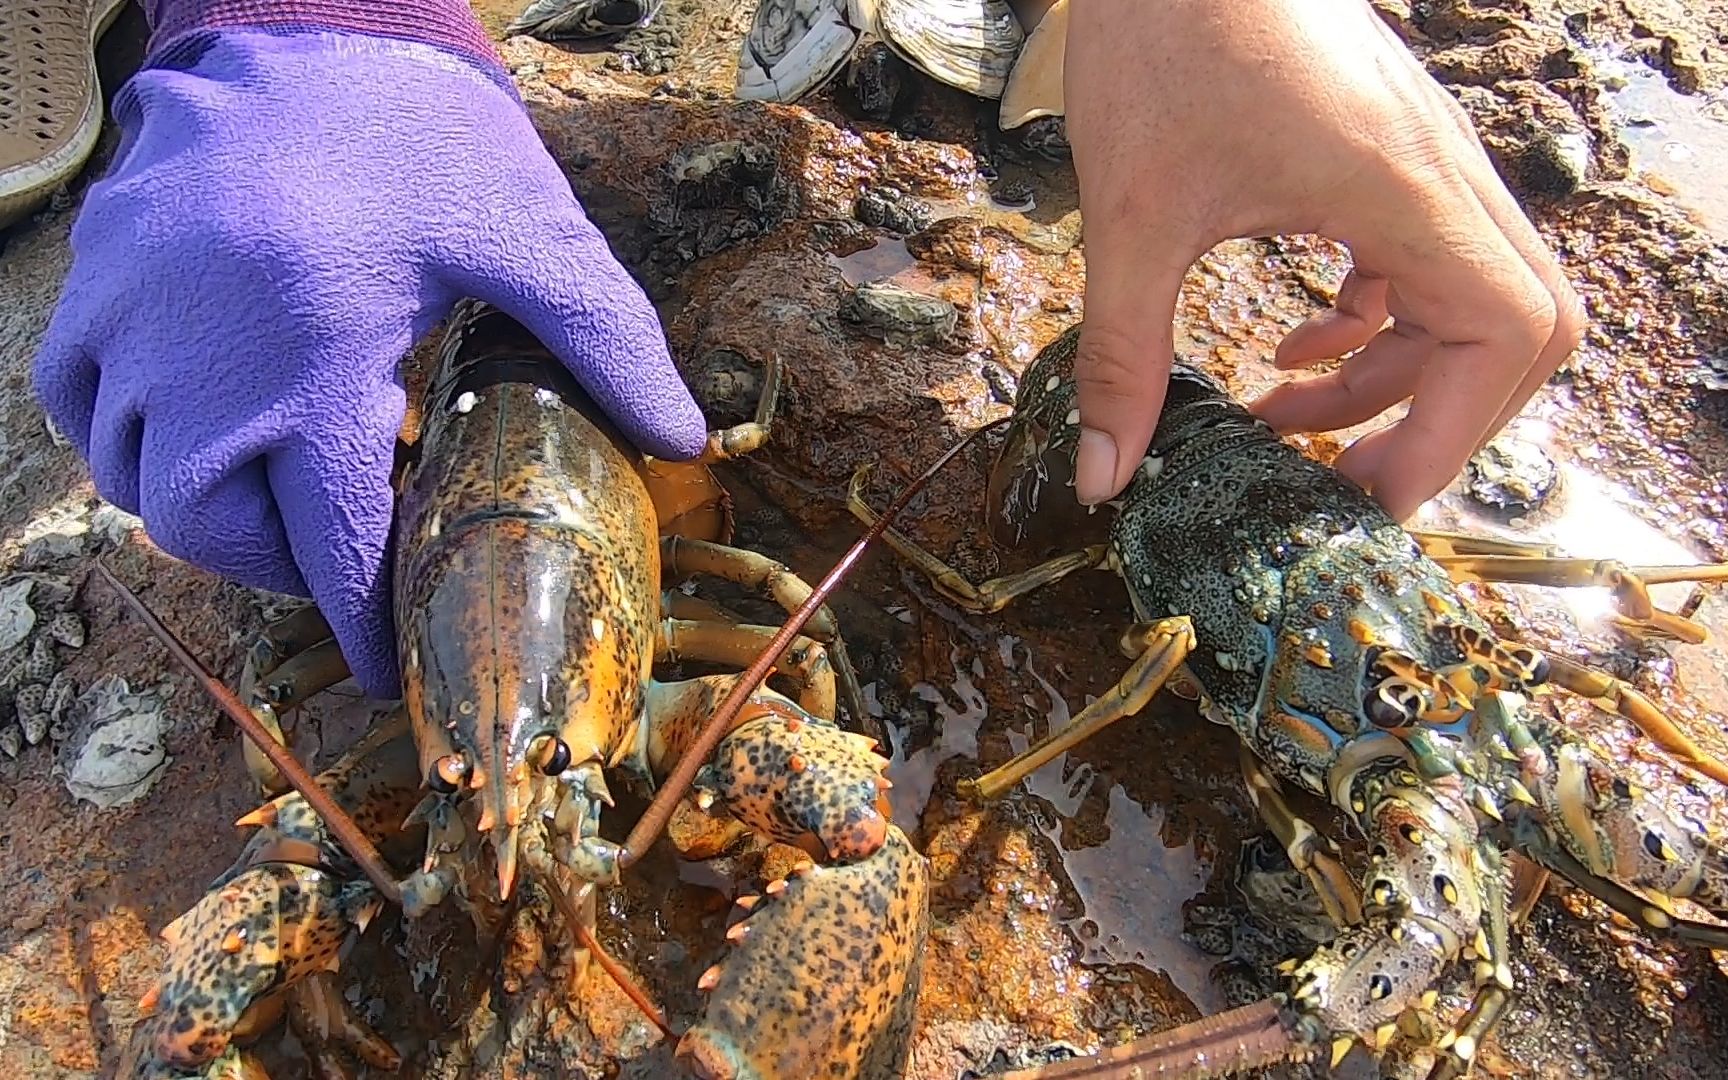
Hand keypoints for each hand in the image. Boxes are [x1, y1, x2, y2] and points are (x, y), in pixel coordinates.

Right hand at [33, 14, 706, 697]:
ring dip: (213, 516)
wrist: (309, 24)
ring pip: (140, 482)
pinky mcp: (96, 275)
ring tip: (288, 498)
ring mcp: (132, 317)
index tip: (384, 669)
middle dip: (288, 570)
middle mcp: (202, 358)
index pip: (330, 540)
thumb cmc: (422, 135)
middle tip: (347, 559)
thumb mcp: (530, 232)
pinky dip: (128, 441)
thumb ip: (608, 340)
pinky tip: (200, 431)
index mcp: (314, 361)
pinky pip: (75, 401)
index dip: (359, 620)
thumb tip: (681, 439)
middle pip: (218, 532)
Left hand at [1062, 0, 1582, 520]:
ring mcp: (1420, 159)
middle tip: (1346, 480)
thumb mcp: (1129, 219)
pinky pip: (1418, 262)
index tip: (1369, 498)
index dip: (1456, 436)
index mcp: (1406, 189)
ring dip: (1388, 377)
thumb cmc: (1162, 41)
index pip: (1505, 334)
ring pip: (1466, 297)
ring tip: (1285, 421)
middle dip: (1440, 419)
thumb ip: (1121, 355)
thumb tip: (1104, 475)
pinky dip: (1369, 324)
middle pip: (1517, 326)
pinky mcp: (1382, 153)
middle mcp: (1439, 173)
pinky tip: (1289, 349)